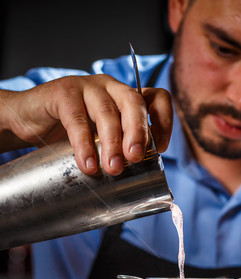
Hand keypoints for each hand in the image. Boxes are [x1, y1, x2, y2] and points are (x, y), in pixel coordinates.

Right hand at [0, 74, 172, 174]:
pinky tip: (87, 164)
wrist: (27, 122)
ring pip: (108, 111)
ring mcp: (87, 87)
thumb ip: (118, 150)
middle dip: (138, 132)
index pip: (156, 98)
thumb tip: (141, 181)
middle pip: (134, 103)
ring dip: (113, 143)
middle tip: (136, 158)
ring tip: (113, 168)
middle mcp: (111, 88)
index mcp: (125, 99)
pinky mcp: (63, 92)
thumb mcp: (100, 142)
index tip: (162, 148)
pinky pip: (78, 119)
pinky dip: (84, 144)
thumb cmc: (69, 135)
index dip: (164, 121)